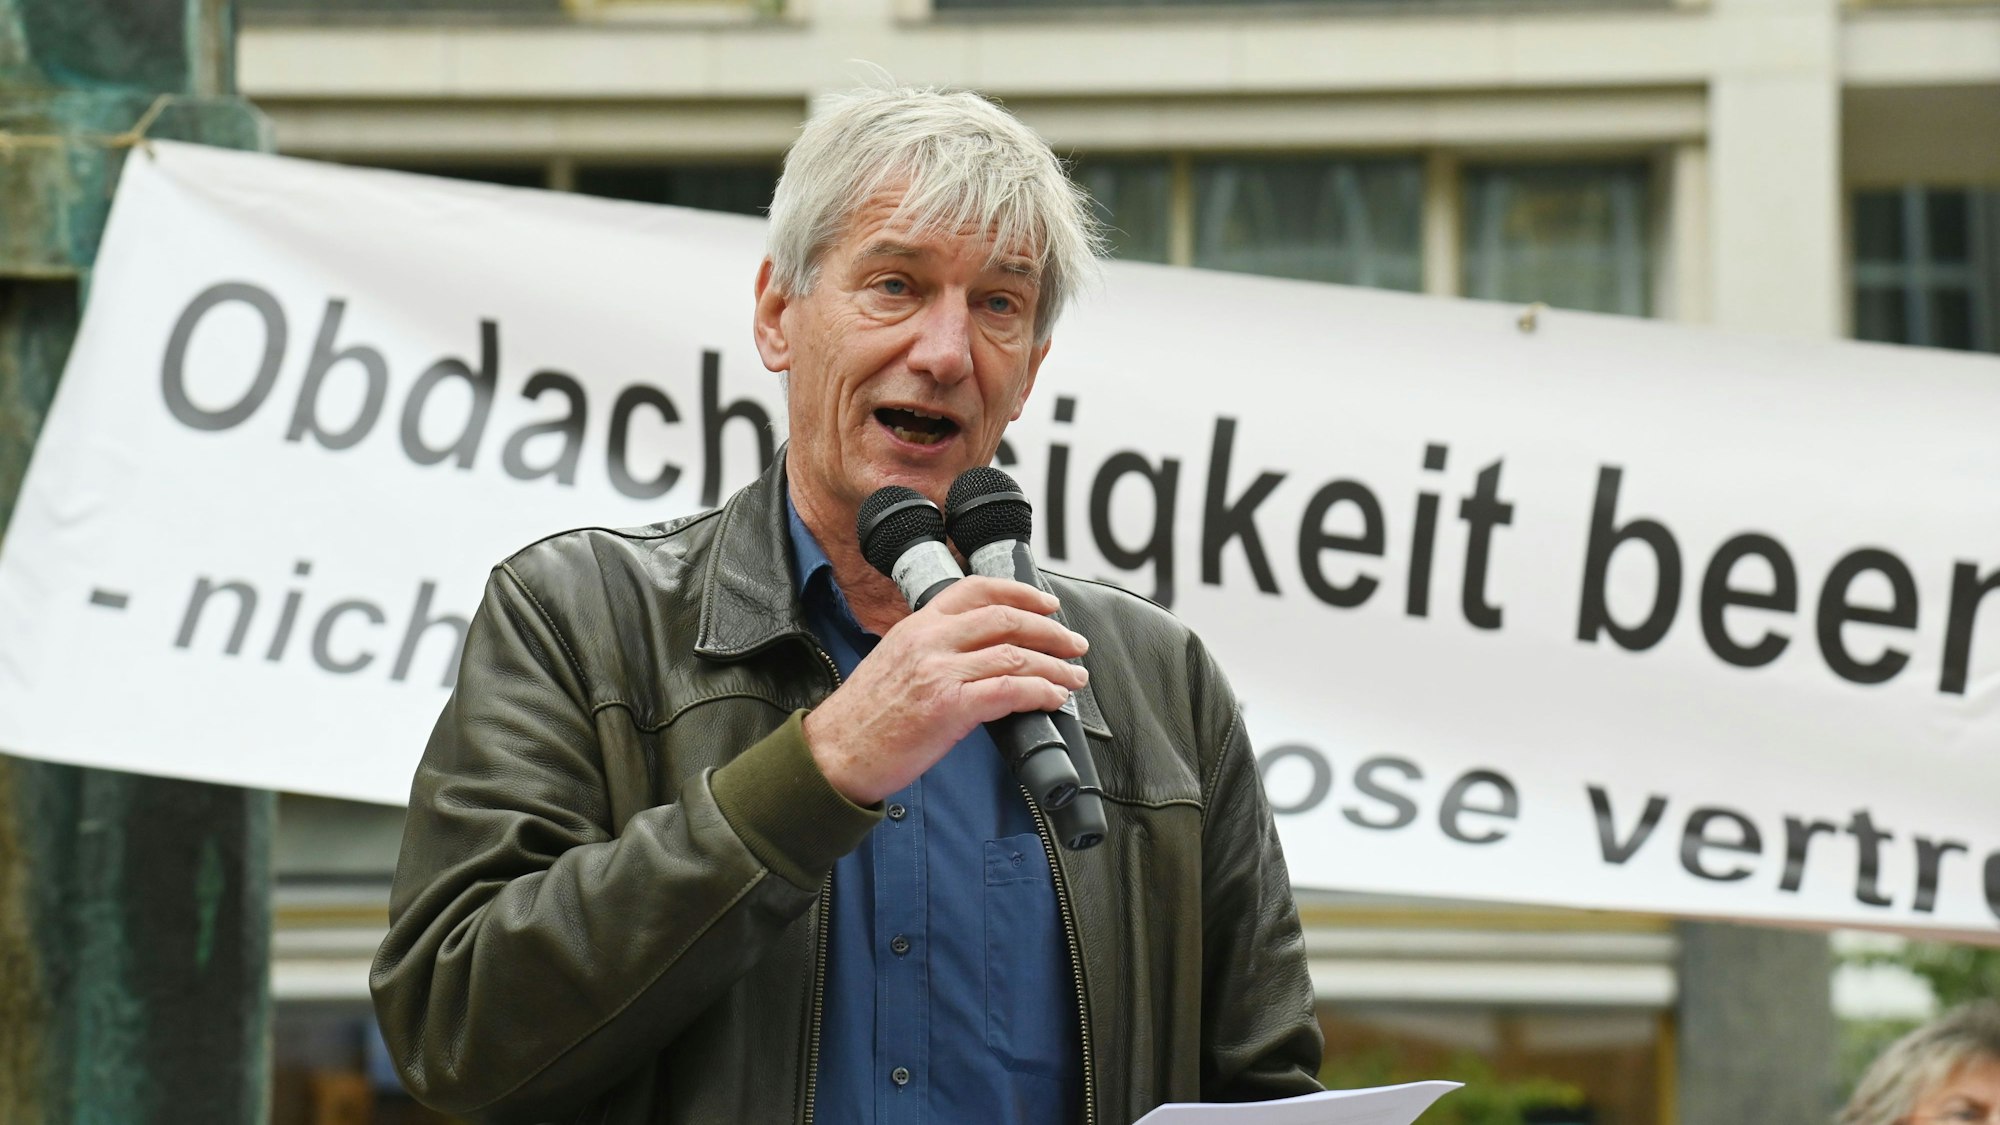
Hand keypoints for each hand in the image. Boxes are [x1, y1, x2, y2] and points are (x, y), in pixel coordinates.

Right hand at [803, 576, 1089, 805]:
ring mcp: (939, 672)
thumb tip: (980, 655)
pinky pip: (1010, 690)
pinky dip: (1041, 692)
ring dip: (1055, 666)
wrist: (834, 754)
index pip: (975, 590)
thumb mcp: (894, 662)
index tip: (1047, 605)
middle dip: (1051, 631)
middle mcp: (929, 640)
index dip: (1020, 593)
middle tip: (1074, 644)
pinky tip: (1054, 698)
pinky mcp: (949, 707)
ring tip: (1074, 677)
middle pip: (1006, 618)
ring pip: (1015, 655)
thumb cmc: (863, 718)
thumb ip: (933, 650)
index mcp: (915, 625)